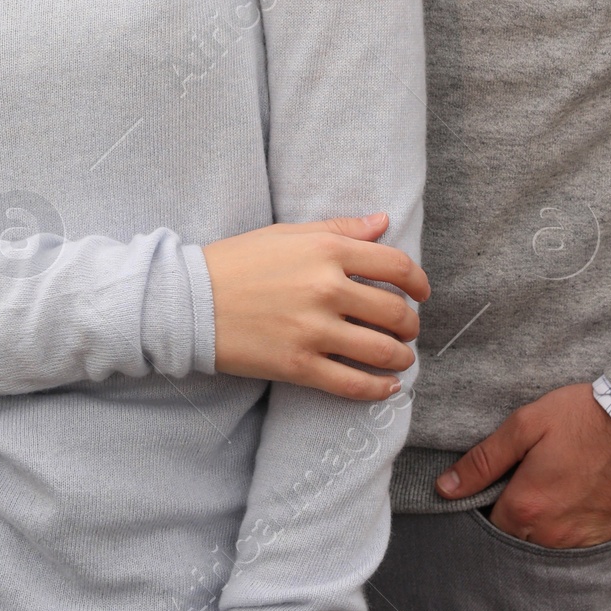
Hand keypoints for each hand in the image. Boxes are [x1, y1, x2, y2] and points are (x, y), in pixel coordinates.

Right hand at [204, 214, 428, 400]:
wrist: (189, 301)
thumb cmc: (238, 262)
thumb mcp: (289, 233)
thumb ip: (340, 228)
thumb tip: (383, 221)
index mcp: (327, 251)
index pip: (396, 266)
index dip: (418, 283)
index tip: (421, 293)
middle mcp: (327, 289)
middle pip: (394, 312)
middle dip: (409, 324)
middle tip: (406, 329)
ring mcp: (314, 331)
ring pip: (381, 351)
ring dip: (402, 357)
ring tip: (401, 358)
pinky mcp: (298, 366)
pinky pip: (352, 384)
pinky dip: (378, 389)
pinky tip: (387, 387)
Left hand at [437, 381, 610, 546]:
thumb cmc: (589, 419)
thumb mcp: (528, 425)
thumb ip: (484, 459)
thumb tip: (445, 488)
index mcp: (525, 507)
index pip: (488, 519)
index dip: (489, 497)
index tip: (502, 477)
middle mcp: (550, 534)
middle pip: (516, 533)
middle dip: (516, 510)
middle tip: (531, 475)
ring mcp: (581, 540)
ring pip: (546, 540)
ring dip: (544, 519)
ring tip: (558, 482)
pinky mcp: (607, 538)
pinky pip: (576, 541)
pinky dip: (572, 522)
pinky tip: (580, 492)